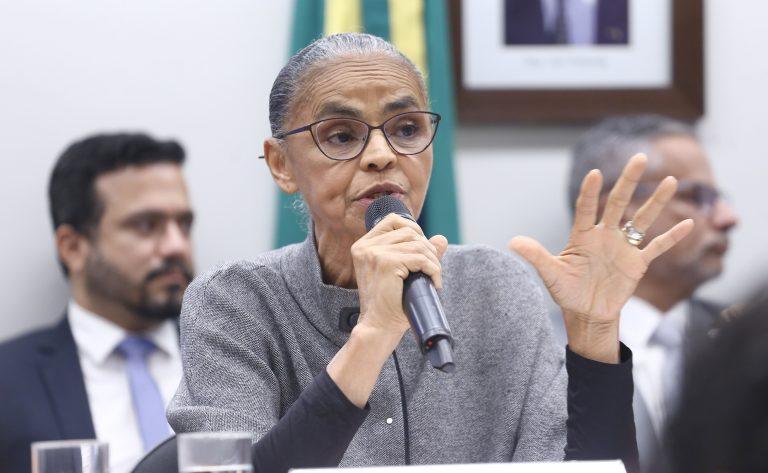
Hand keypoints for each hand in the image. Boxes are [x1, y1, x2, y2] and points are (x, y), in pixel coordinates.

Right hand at [351, 213, 448, 337]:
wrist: (379, 326)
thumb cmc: (389, 303)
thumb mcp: (403, 273)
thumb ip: (419, 253)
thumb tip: (441, 239)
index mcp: (363, 246)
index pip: (392, 221)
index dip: (413, 230)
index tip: (423, 249)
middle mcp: (365, 247)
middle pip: (409, 232)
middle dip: (427, 248)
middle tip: (432, 269)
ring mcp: (374, 253)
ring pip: (417, 245)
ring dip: (433, 261)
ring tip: (433, 277)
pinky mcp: (386, 263)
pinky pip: (420, 258)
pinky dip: (433, 269)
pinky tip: (434, 282)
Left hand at [509, 154, 693, 361]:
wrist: (586, 314)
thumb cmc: (567, 291)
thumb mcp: (550, 274)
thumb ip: (536, 256)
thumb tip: (513, 241)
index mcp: (582, 235)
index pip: (587, 208)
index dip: (590, 192)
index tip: (595, 173)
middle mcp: (605, 235)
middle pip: (618, 203)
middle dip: (629, 181)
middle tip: (640, 157)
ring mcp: (623, 248)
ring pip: (642, 219)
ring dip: (656, 201)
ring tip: (672, 180)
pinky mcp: (637, 264)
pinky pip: (657, 247)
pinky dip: (672, 237)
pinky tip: (690, 223)